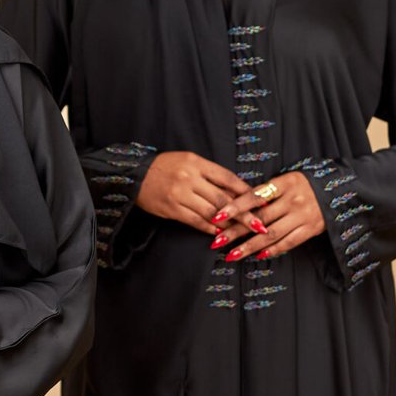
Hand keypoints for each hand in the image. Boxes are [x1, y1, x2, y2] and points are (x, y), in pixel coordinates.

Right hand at [135, 151, 250, 234]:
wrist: (134, 174)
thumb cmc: (165, 167)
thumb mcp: (189, 161)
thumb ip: (210, 175)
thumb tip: (235, 192)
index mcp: (197, 163)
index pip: (227, 178)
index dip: (245, 191)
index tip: (261, 201)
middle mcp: (189, 178)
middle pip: (223, 198)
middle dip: (244, 214)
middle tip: (260, 224)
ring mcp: (180, 195)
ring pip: (211, 212)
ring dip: (229, 225)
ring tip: (243, 233)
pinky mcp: (171, 209)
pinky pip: (195, 221)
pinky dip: (209, 228)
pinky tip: (220, 233)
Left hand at [208, 171, 324, 260]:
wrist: (338, 190)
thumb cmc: (304, 185)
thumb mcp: (286, 180)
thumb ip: (265, 192)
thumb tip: (236, 204)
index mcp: (284, 183)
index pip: (254, 196)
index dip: (234, 207)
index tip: (216, 216)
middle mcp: (293, 200)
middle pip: (259, 219)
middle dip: (235, 231)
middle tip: (217, 241)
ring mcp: (302, 216)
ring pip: (271, 235)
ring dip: (249, 246)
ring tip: (231, 255)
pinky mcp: (310, 229)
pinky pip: (288, 243)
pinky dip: (272, 250)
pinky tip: (257, 256)